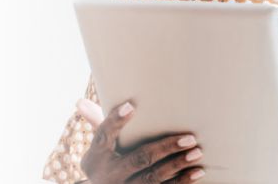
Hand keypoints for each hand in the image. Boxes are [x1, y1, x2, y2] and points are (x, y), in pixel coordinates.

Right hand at [76, 99, 205, 183]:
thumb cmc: (105, 162)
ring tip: (197, 153)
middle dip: (165, 148)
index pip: (103, 136)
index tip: (130, 106)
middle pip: (138, 159)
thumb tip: (80, 101)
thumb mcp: (98, 148)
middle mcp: (108, 176)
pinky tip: (197, 172)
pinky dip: (181, 183)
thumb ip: (96, 123)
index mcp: (95, 158)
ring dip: (177, 166)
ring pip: (152, 179)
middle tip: (189, 137)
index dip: (115, 122)